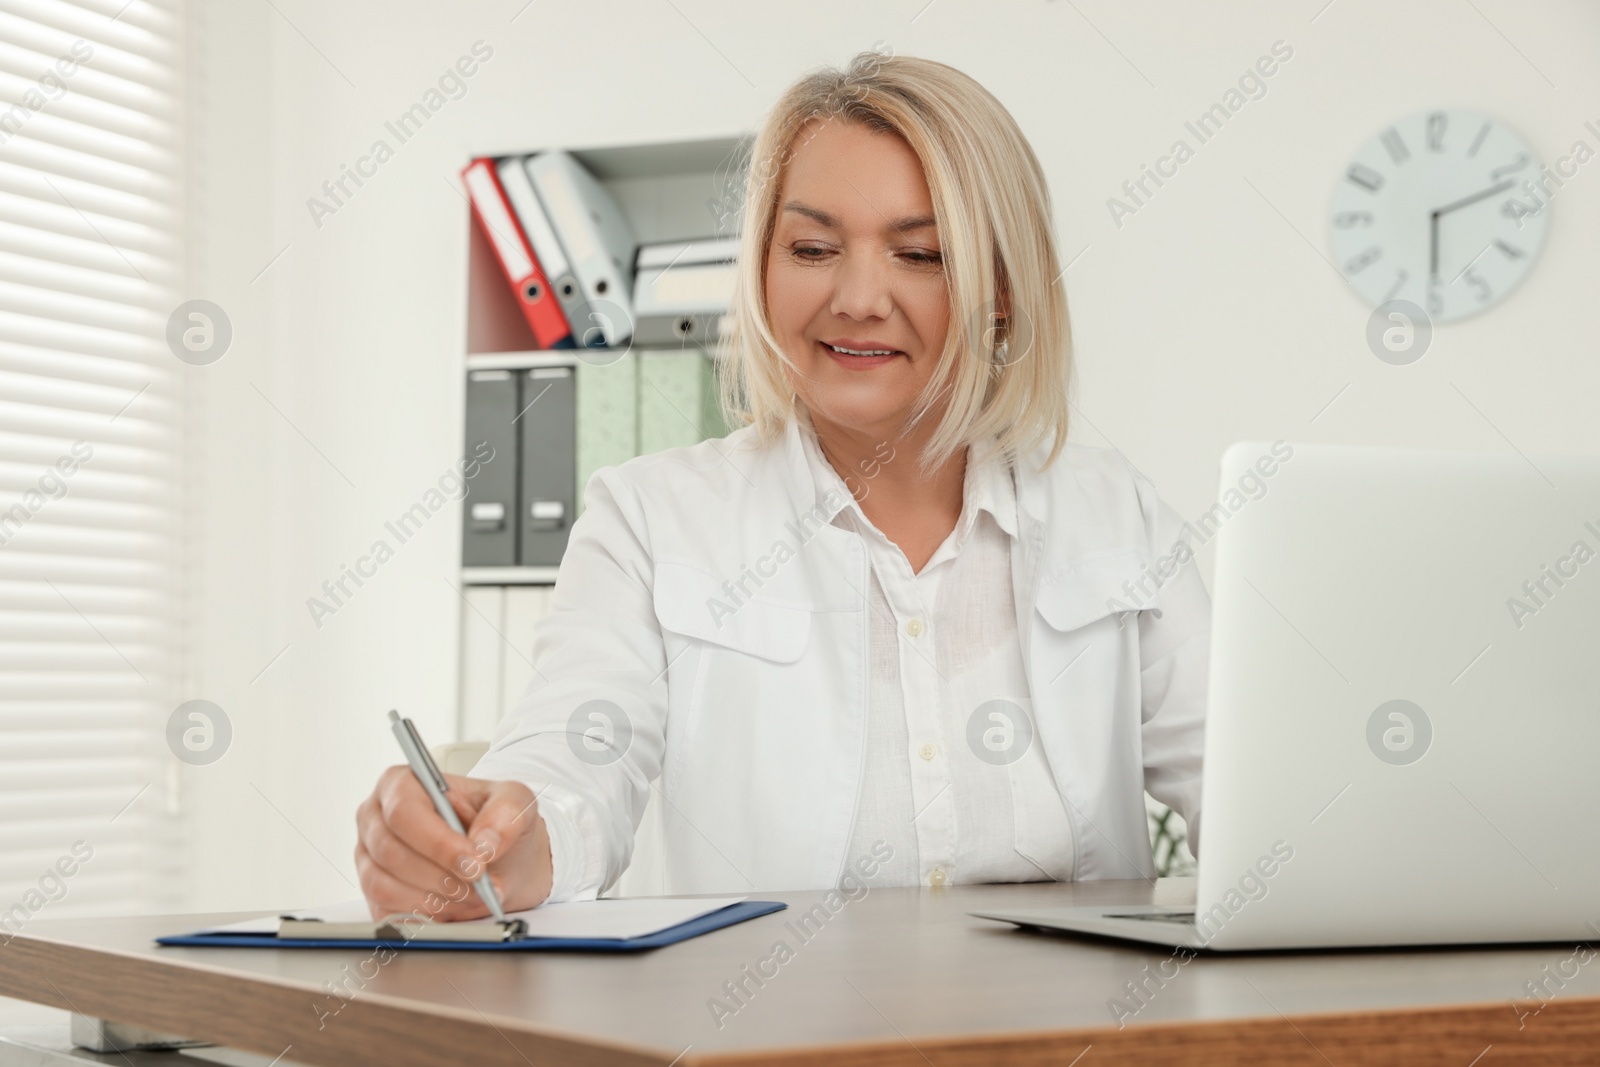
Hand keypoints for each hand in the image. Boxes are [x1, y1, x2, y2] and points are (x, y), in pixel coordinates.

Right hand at [355, 768, 552, 921]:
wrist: (500, 860)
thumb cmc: (497, 825)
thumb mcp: (516, 803)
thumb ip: (505, 814)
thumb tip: (484, 844)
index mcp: (401, 784)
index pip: (404, 812)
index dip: (438, 843)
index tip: (474, 864)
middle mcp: (376, 819)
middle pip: (391, 852)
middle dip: (441, 876)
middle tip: (479, 885)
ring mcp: (368, 858)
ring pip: (385, 887)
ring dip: (435, 899)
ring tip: (472, 896)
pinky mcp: (372, 895)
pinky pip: (387, 913)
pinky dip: (425, 916)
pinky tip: (454, 908)